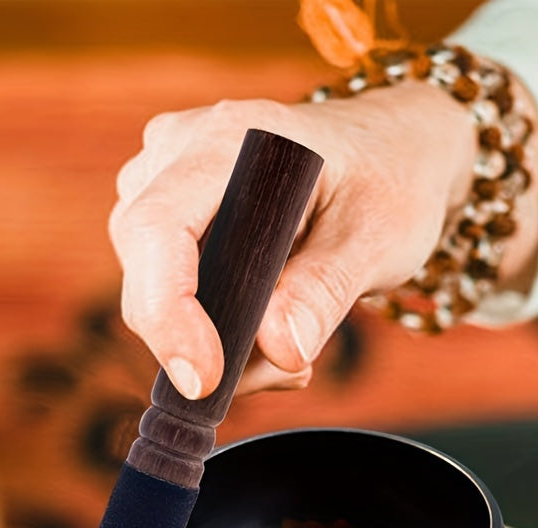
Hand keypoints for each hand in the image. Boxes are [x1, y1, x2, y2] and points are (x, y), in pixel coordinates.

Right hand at [109, 82, 537, 396]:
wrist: (391, 157)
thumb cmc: (389, 184)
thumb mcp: (379, 238)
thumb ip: (324, 291)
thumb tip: (276, 350)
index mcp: (231, 138)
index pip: (158, 228)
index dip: (168, 312)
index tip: (205, 379)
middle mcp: (178, 151)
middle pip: (146, 273)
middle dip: (206, 346)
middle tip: (290, 373)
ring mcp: (162, 183)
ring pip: (153, 295)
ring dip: (220, 346)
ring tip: (297, 349)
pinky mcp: (168, 219)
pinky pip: (168, 296)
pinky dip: (217, 335)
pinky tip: (276, 334)